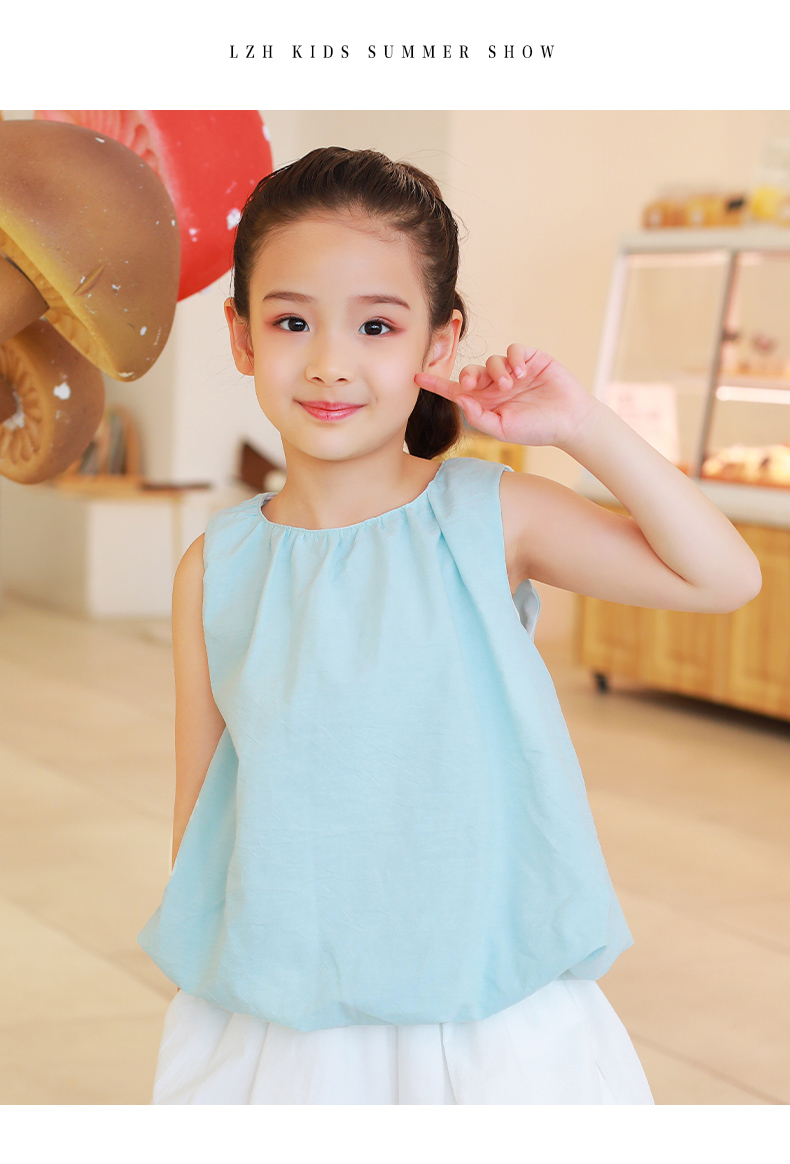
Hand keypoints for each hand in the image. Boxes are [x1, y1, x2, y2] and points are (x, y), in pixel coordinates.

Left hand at [414, 343, 596, 448]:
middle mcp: (495, 385)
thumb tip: (460, 400)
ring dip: (496, 371)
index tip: (415, 378)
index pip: (456, 391)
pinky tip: (520, 373)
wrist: (569, 421)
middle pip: (471, 372)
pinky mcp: (529, 358)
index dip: (436, 384)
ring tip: (510, 384)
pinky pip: (513, 350)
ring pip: (492, 360)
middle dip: (468, 376)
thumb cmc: (537, 429)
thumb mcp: (503, 429)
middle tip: (473, 385)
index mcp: (486, 402)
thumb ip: (479, 417)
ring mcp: (513, 370)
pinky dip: (513, 358)